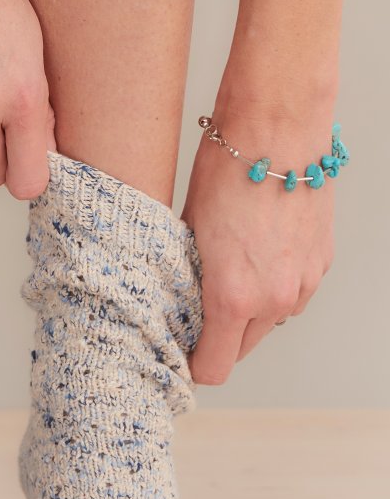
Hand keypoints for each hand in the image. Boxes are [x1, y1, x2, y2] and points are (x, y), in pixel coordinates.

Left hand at [180, 105, 335, 385]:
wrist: (275, 130)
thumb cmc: (224, 174)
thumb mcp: (187, 236)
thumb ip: (187, 283)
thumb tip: (178, 307)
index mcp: (233, 298)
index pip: (214, 368)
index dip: (193, 364)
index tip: (182, 351)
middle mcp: (273, 300)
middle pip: (241, 350)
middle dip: (219, 338)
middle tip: (198, 308)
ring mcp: (303, 282)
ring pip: (269, 322)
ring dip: (248, 312)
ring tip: (231, 273)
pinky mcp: (320, 263)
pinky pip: (291, 294)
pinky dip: (273, 287)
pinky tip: (257, 255)